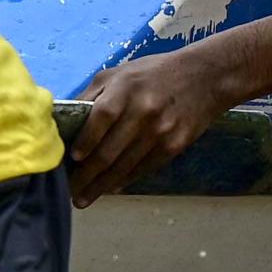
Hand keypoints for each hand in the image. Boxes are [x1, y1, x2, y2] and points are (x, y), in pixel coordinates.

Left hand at [69, 51, 237, 206]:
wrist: (206, 77)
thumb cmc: (155, 73)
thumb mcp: (120, 73)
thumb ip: (93, 94)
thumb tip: (66, 121)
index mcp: (126, 89)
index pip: (100, 118)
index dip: (85, 141)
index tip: (72, 159)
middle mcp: (143, 111)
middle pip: (109, 151)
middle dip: (86, 176)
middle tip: (70, 191)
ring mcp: (160, 131)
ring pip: (125, 166)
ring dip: (102, 186)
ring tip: (84, 199)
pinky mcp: (174, 146)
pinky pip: (144, 168)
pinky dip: (125, 180)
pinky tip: (111, 188)